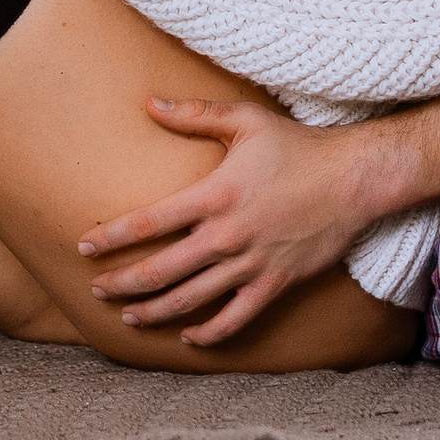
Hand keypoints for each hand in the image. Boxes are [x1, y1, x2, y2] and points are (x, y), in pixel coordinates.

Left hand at [77, 99, 398, 347]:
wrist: (354, 179)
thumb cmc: (298, 145)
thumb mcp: (245, 120)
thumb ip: (195, 114)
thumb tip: (149, 103)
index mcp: (214, 195)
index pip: (148, 223)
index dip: (112, 238)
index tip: (84, 247)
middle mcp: (227, 235)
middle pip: (161, 270)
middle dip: (122, 283)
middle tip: (96, 290)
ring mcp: (251, 263)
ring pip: (192, 299)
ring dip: (155, 312)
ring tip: (128, 316)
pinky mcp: (275, 283)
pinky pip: (236, 318)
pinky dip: (210, 332)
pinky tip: (189, 336)